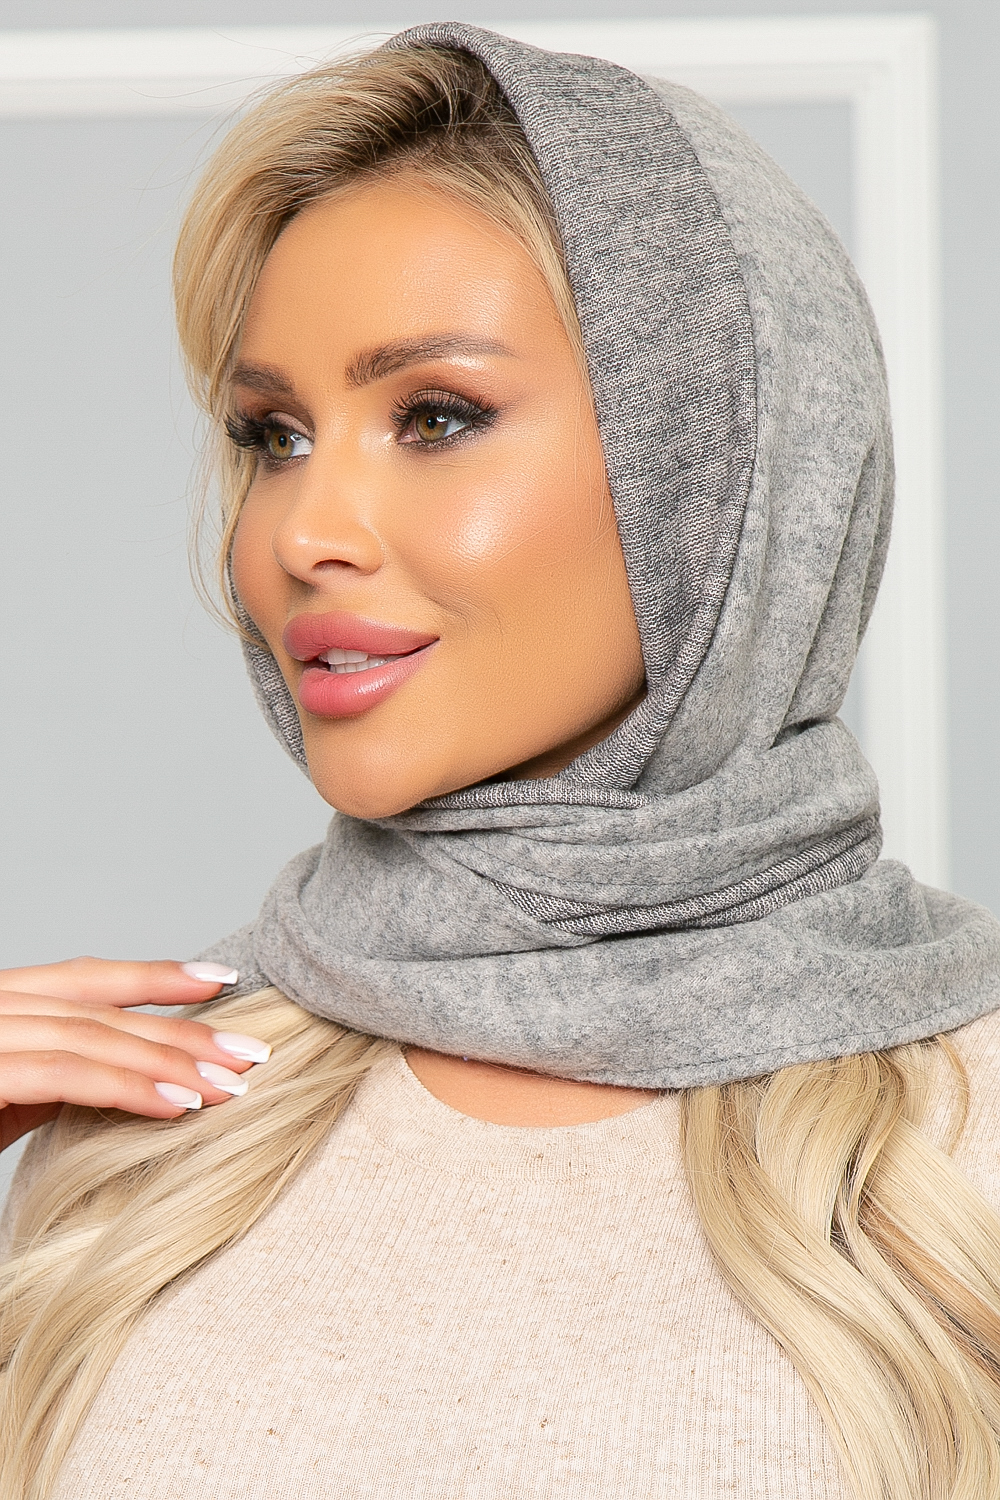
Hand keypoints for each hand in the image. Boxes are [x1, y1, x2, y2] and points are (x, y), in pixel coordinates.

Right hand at [0, 957, 268, 1150]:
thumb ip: (63, 1072)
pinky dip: (127, 1087)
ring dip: (168, 1062)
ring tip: (226, 1086)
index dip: (157, 977)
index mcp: (0, 1004)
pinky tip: (178, 1105)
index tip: (224, 979)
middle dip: (182, 1032)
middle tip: (249, 1052)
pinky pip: (64, 1076)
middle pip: (100, 1010)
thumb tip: (134, 1070)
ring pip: (90, 1036)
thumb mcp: (11, 1098)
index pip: (85, 979)